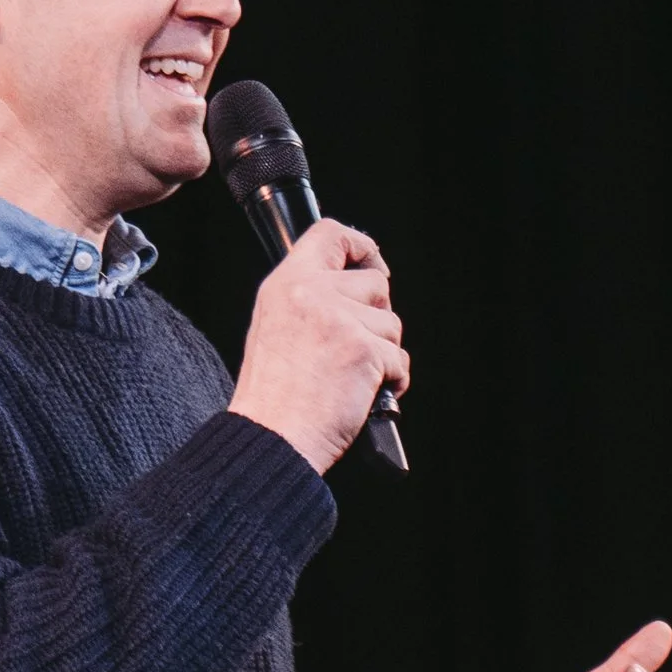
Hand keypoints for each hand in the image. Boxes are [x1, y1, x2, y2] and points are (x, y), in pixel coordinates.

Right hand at [227, 220, 409, 475]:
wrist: (272, 437)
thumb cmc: (273, 396)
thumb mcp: (274, 326)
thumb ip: (309, 299)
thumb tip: (356, 292)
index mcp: (286, 284)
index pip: (331, 233)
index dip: (361, 246)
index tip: (372, 265)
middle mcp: (312, 293)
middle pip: (376, 283)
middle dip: (376, 317)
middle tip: (353, 347)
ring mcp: (341, 320)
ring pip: (391, 324)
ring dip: (383, 353)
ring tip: (350, 378)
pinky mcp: (365, 350)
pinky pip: (400, 359)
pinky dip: (392, 381)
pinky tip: (364, 395)